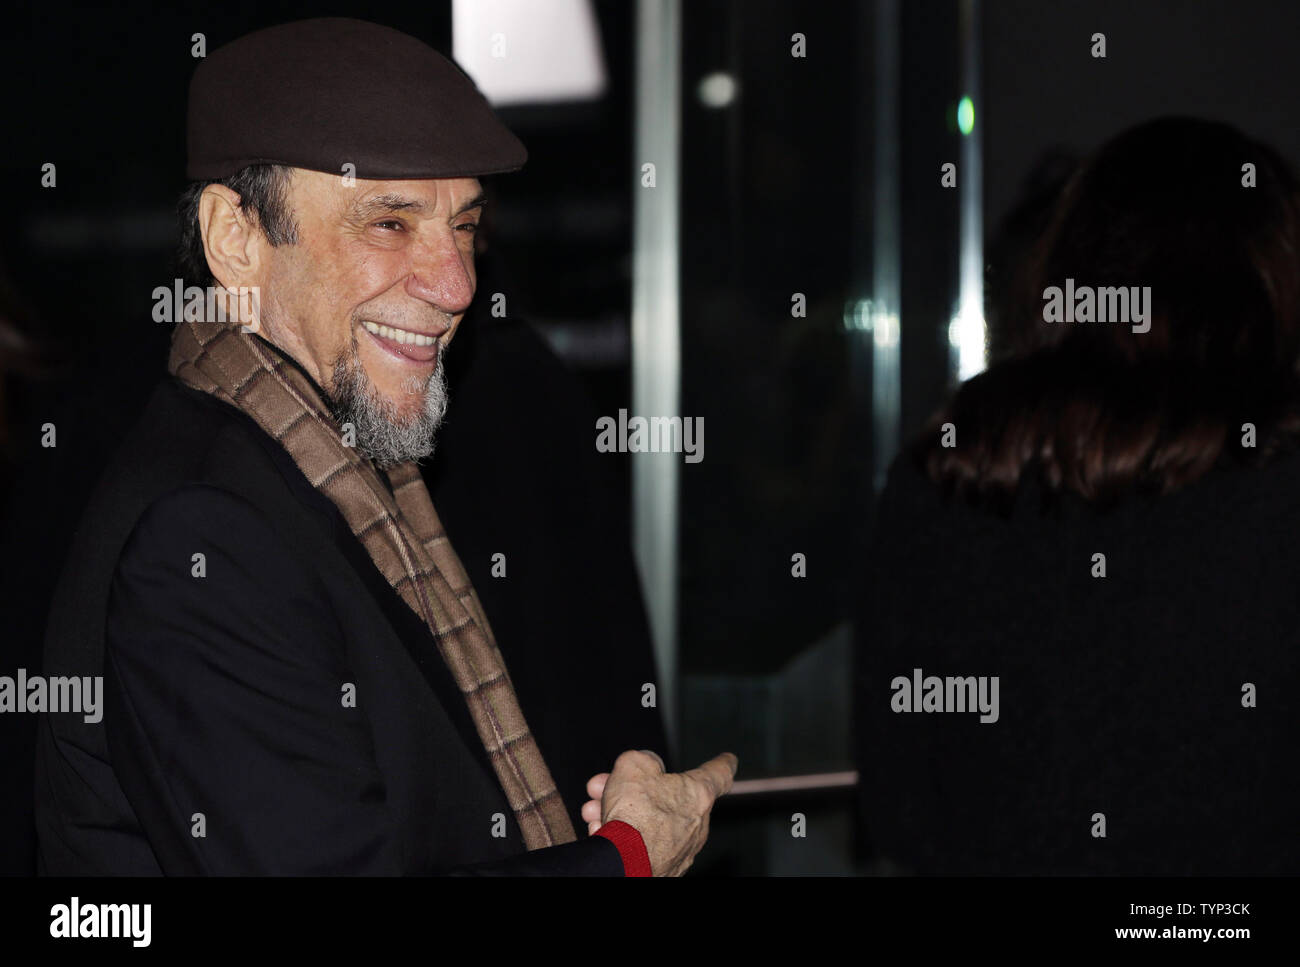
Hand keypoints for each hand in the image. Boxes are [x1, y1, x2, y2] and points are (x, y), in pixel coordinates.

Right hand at [581, 749, 737, 875]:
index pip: (718, 774)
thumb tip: (643, 766)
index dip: (721, 763)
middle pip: (667, 798)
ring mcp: (681, 850)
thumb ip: (642, 759)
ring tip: (594, 811)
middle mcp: (696, 824)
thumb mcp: (633, 766)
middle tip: (606, 785)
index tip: (727, 760)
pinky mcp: (664, 869)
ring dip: (621, 813)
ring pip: (650, 822)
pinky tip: (601, 833)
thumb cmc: (634, 815)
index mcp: (698, 793)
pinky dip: (623, 837)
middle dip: (634, 789)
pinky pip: (643, 846)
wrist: (624, 863)